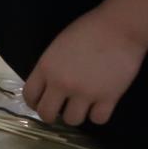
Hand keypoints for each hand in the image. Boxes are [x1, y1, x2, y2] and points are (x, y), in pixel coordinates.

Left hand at [22, 11, 147, 126]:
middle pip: (47, 114)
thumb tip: (49, 86)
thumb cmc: (87, 30)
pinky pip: (98, 120)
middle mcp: (61, 84)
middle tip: (60, 110)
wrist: (118, 28)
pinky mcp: (108, 98)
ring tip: (82, 106)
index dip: (34, 103)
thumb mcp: (57, 47)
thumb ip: (50, 68)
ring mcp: (85, 93)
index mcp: (46, 68)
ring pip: (73, 121)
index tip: (40, 103)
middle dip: (51, 116)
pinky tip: (99, 106)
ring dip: (76, 115)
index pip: (29, 96)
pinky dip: (98, 115)